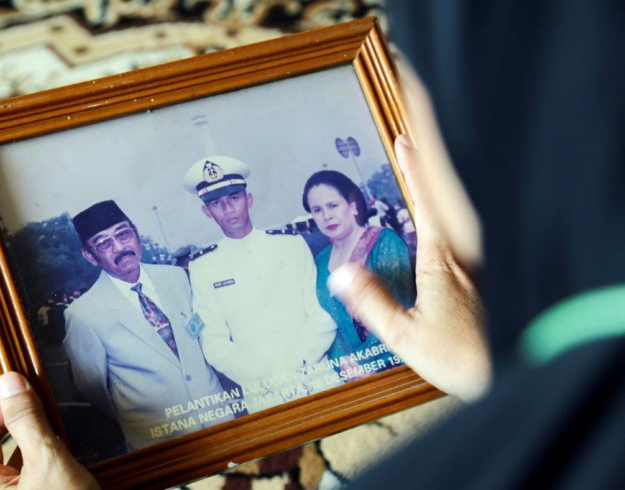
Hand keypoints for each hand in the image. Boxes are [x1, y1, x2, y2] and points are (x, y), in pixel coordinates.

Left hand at [0, 372, 99, 488]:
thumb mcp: (47, 459)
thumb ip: (27, 420)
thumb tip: (9, 380)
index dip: (3, 409)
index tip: (32, 396)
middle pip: (2, 445)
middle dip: (29, 426)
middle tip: (53, 414)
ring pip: (24, 460)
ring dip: (45, 443)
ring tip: (68, 436)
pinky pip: (40, 473)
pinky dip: (55, 460)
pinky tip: (76, 458)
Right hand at [328, 65, 491, 402]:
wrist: (512, 373)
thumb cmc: (462, 358)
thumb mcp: (406, 336)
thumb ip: (373, 303)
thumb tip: (340, 273)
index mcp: (442, 261)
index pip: (427, 204)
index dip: (415, 171)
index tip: (403, 139)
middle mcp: (462, 254)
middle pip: (446, 195)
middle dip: (430, 160)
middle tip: (413, 131)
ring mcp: (474, 263)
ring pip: (457, 209)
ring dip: (440, 180)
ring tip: (423, 159)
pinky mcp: (479, 276)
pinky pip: (462, 229)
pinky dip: (449, 208)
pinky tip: (439, 212)